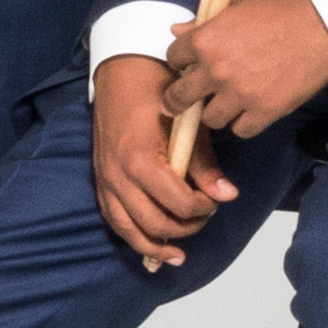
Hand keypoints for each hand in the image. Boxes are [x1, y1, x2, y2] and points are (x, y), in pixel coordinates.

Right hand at [91, 49, 239, 265]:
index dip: (202, 209)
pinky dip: (130, 234)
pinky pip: (112, 217)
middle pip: (153, 222)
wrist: (121, 72)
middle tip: (204, 217)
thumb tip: (227, 195)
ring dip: (153, 244)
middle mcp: (118, 174)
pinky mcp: (100, 179)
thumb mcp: (189, 125)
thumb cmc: (158, 92)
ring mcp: (105, 178)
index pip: (176, 203)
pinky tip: (150, 241)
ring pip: (126, 228)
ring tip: (176, 256)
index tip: (216, 199)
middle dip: (184, 227)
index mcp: (140, 159)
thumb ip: (206, 165)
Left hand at [158, 0, 327, 145]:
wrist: (325, 23)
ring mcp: (241, 93)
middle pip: (179, 97)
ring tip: (226, 103)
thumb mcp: (236, 4)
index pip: (172, 59)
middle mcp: (217, 70)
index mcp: (206, 41)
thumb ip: (203, 22)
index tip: (188, 66)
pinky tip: (249, 112)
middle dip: (179, 99)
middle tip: (183, 102)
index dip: (180, 62)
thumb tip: (177, 30)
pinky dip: (243, 124)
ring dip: (215, 112)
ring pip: (209, 119)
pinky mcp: (266, 110)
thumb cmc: (281, 9)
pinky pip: (241, 130)